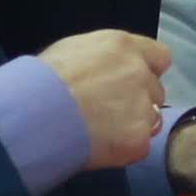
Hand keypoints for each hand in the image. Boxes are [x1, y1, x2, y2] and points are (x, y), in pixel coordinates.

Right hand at [37, 31, 177, 170]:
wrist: (34, 115)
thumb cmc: (41, 80)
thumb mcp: (74, 50)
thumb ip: (104, 58)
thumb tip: (110, 69)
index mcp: (123, 47)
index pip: (160, 57)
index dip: (149, 70)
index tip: (135, 82)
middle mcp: (139, 74)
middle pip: (155, 90)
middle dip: (139, 100)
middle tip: (110, 111)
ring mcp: (142, 107)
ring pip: (151, 119)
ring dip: (134, 125)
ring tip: (102, 131)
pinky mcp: (138, 139)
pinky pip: (140, 145)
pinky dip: (124, 148)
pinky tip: (100, 146)